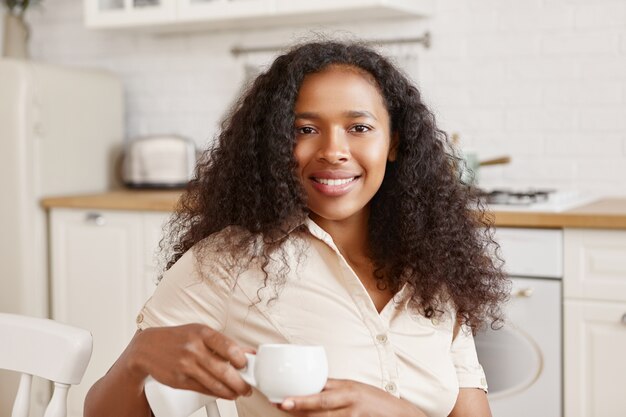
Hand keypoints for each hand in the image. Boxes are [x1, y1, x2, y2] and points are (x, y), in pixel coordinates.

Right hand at [126, 324, 252, 399]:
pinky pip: (202, 389)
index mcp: (202, 333)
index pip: (228, 347)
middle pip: (223, 370)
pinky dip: (217, 394)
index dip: (241, 359)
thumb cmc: (178, 338)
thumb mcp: (200, 332)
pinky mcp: (179, 380)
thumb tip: (247, 353)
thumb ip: (223, 343)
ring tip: (239, 392)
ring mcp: (185, 365)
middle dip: (240, 382)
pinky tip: (225, 394)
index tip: (247, 365)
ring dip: (231, 391)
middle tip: (247, 386)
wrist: (147, 347)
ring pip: (214, 384)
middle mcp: (194, 349)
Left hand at [277, 379, 425, 416]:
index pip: (321, 392)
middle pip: (321, 406)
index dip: (301, 396)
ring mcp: (354, 416)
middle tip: (283, 406)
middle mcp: (350, 401)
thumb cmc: (374, 400)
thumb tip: (310, 386)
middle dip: (300, 406)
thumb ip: (333, 388)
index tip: (284, 398)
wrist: (399, 414)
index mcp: (347, 388)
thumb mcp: (354, 388)